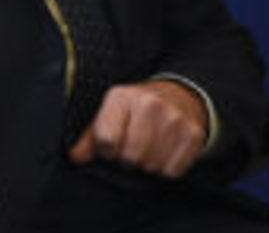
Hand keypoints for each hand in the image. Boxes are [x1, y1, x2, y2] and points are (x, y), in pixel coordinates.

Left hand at [68, 80, 208, 178]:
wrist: (179, 97)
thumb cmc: (135, 110)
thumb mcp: (109, 114)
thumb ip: (89, 137)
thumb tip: (76, 156)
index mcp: (121, 97)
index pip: (106, 140)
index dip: (107, 149)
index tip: (112, 144)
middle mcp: (149, 104)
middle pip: (130, 156)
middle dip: (128, 159)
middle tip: (133, 147)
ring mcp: (174, 119)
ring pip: (151, 166)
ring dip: (147, 164)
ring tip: (149, 148)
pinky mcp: (193, 134)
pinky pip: (172, 171)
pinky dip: (167, 168)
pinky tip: (165, 151)